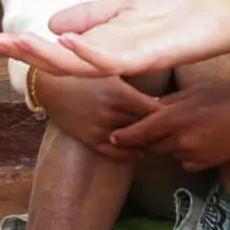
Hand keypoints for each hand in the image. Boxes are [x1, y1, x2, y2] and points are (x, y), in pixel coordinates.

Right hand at [15, 0, 229, 79]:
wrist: (226, 15)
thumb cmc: (184, 10)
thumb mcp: (128, 5)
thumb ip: (94, 16)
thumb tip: (55, 24)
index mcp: (110, 44)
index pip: (62, 50)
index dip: (31, 46)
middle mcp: (116, 56)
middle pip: (65, 61)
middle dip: (30, 53)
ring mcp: (132, 58)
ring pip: (84, 64)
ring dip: (51, 54)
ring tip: (23, 43)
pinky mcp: (151, 56)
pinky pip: (116, 59)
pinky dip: (91, 52)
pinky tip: (69, 41)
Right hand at [33, 70, 162, 159]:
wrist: (51, 86)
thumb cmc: (85, 75)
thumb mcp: (112, 74)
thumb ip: (134, 85)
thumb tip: (161, 97)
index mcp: (120, 94)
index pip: (155, 111)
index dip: (168, 115)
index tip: (178, 115)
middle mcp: (112, 113)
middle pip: (146, 128)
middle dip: (161, 130)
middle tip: (175, 131)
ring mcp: (100, 128)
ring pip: (133, 142)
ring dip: (147, 143)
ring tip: (161, 142)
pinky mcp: (90, 139)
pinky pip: (115, 154)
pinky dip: (130, 154)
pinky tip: (140, 151)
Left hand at [110, 70, 229, 173]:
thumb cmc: (225, 94)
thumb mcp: (192, 91)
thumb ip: (168, 102)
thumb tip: (147, 108)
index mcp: (176, 117)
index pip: (140, 132)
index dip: (124, 136)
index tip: (112, 137)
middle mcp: (182, 139)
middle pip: (150, 147)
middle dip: (145, 141)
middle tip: (143, 133)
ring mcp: (194, 154)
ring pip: (167, 156)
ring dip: (164, 147)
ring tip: (178, 132)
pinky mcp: (206, 164)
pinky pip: (184, 163)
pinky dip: (183, 155)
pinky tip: (196, 141)